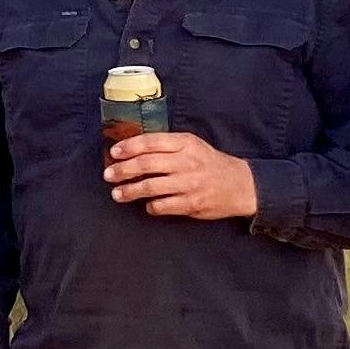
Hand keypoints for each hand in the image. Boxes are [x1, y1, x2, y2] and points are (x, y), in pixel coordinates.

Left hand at [104, 130, 258, 220]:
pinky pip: (163, 206)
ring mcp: (189, 184)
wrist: (241, 184)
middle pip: (146, 164)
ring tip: (117, 194)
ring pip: (151, 187)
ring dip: (130, 191)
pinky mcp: (192, 203)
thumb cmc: (210, 163)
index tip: (114, 153)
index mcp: (185, 143)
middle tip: (108, 175)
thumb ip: (167, 146)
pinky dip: (151, 206)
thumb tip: (133, 149)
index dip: (129, 147)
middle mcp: (186, 162)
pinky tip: (146, 206)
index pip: (150, 142)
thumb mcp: (192, 145)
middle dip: (123, 170)